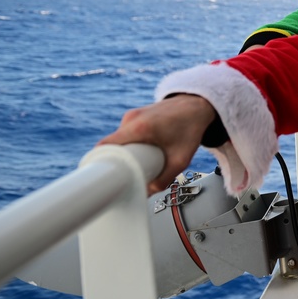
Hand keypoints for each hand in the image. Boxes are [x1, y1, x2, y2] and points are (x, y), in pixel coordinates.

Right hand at [97, 94, 216, 193]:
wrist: (198, 105)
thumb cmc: (191, 128)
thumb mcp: (181, 159)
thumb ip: (164, 179)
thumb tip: (146, 193)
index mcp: (139, 127)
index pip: (105, 146)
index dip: (99, 163)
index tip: (101, 178)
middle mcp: (131, 119)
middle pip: (111, 145)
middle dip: (116, 162)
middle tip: (124, 176)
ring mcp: (132, 115)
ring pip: (118, 140)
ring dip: (125, 153)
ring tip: (138, 163)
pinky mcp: (135, 115)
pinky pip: (125, 134)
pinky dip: (129, 144)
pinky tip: (141, 152)